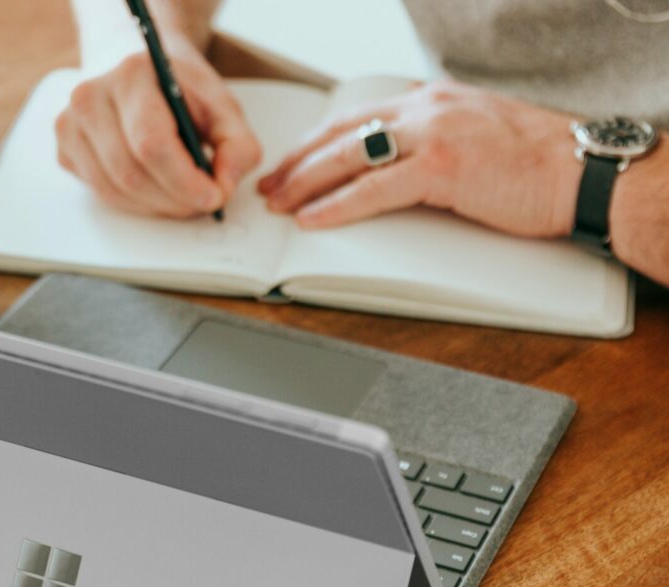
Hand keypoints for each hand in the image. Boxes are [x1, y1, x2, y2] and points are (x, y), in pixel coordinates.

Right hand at [55, 45, 261, 217]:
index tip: (214, 197)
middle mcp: (90, 97)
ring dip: (156, 206)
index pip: (151, 144)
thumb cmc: (181, 92)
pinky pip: (102, 194)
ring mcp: (70, 125)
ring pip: (114, 191)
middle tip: (203, 203)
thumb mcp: (223, 108)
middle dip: (174, 200)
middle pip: (131, 173)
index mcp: (131, 75)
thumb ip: (238, 146)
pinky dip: (136, 203)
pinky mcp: (65, 150)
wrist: (141, 74)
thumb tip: (224, 186)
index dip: (184, 181)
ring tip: (183, 198)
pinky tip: (155, 188)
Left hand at [257, 80, 582, 238]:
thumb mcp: (474, 138)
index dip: (317, 143)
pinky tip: (313, 218)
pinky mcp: (441, 167)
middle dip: (299, 162)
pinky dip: (338, 205)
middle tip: (269, 186)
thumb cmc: (537, 163)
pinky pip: (373, 188)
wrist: (584, 170)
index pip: (356, 118)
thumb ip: (432, 145)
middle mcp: (426, 109)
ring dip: (306, 183)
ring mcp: (432, 135)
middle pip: (341, 134)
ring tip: (279, 204)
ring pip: (348, 157)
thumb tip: (393, 172)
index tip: (292, 163)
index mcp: (432, 101)